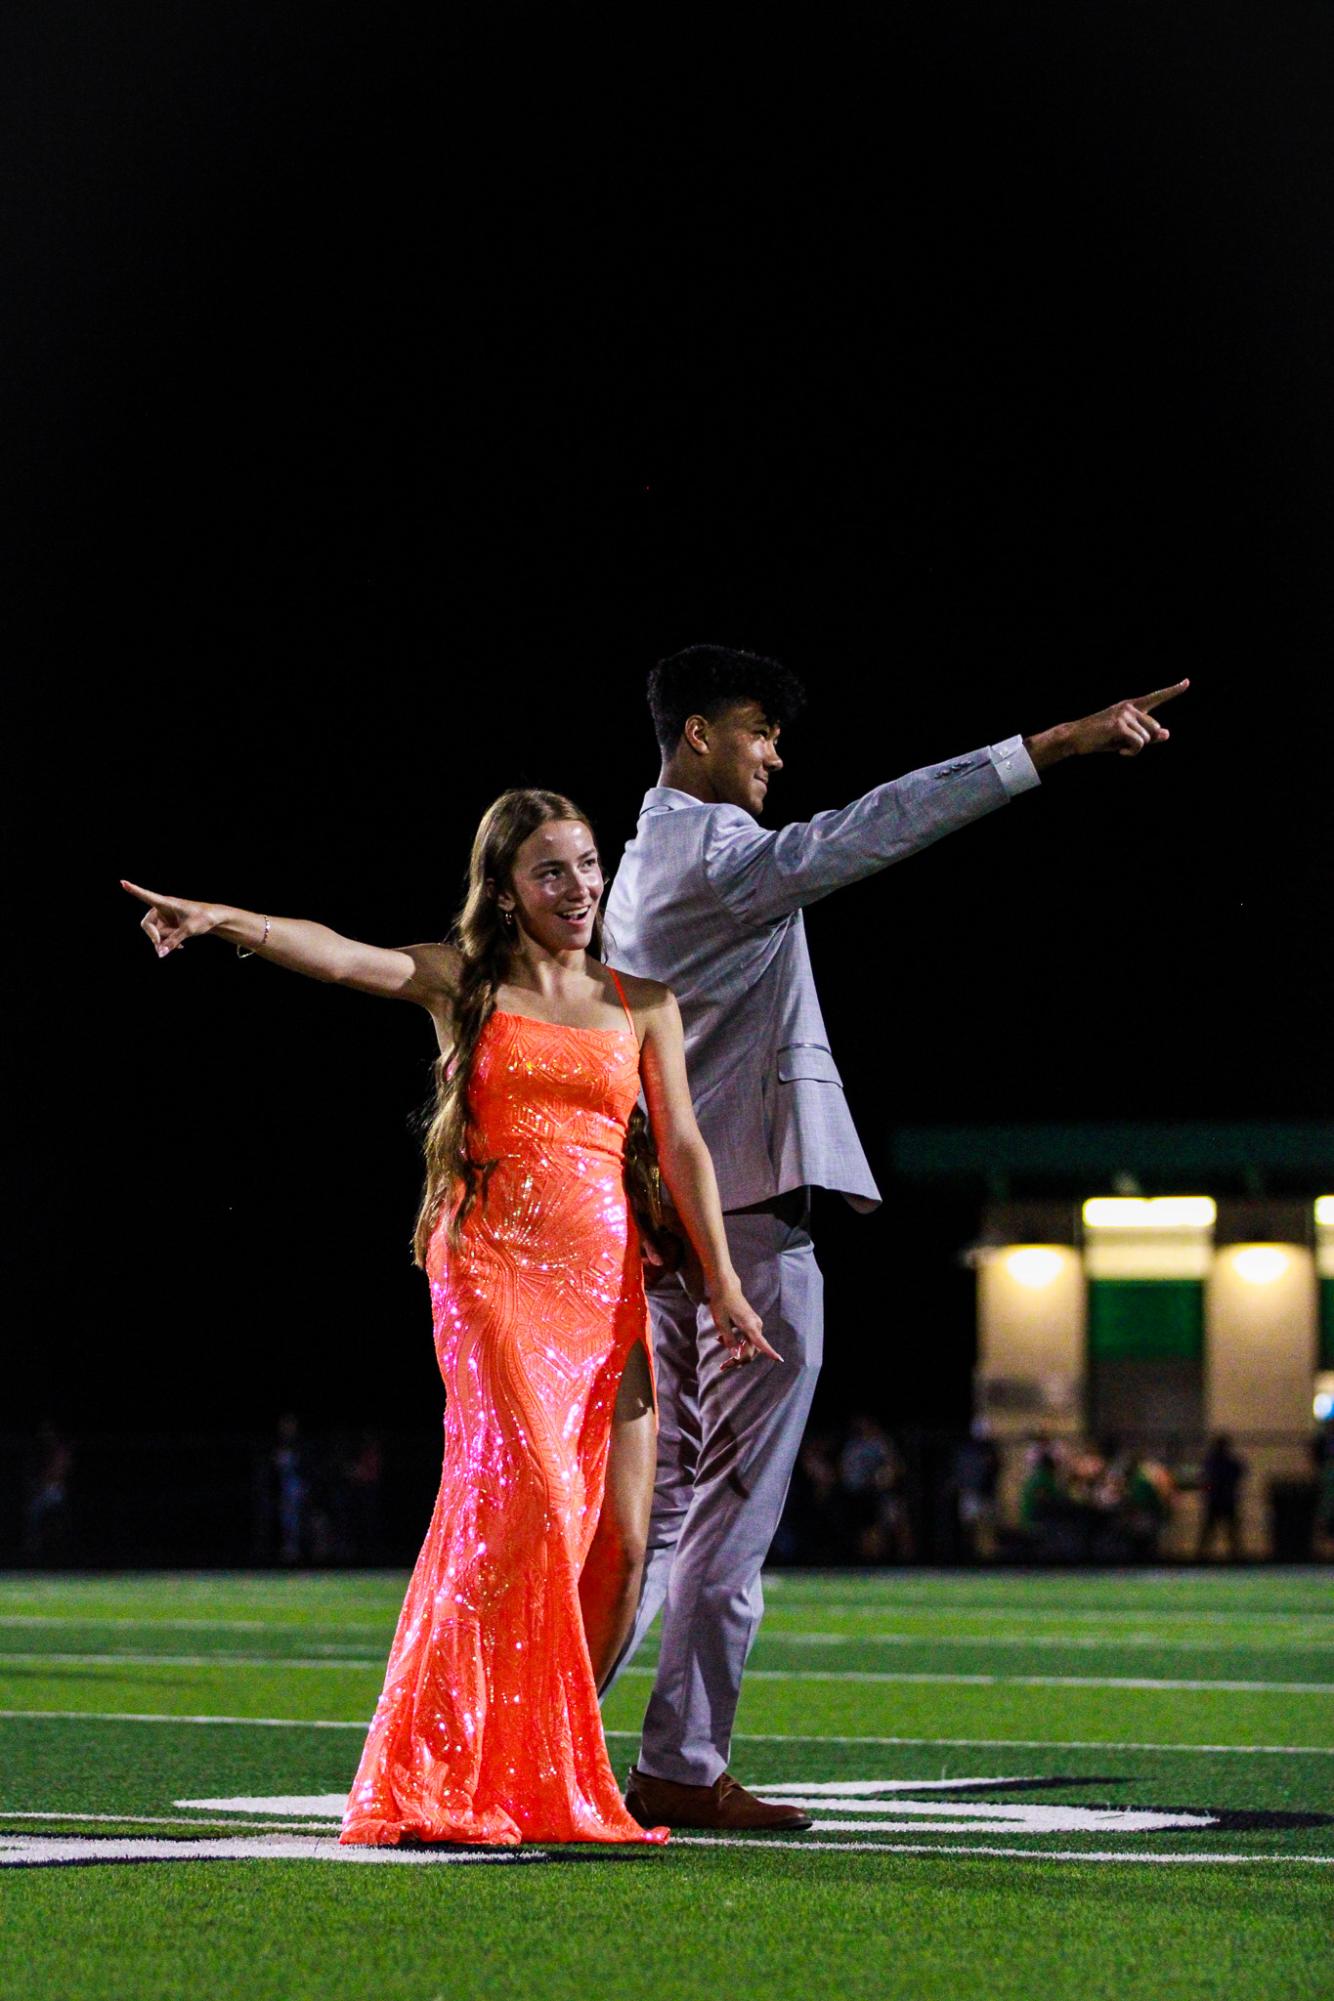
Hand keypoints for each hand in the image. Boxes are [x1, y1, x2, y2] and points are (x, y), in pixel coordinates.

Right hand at [121, 879, 222, 957]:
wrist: (215, 919)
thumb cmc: (203, 919)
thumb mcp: (188, 931)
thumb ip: (173, 942)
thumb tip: (159, 954)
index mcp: (166, 903)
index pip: (147, 896)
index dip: (134, 890)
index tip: (122, 882)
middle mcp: (162, 908)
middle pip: (147, 923)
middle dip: (153, 936)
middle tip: (160, 948)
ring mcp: (165, 917)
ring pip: (155, 932)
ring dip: (162, 941)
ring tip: (177, 946)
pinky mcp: (168, 924)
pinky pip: (161, 936)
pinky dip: (167, 942)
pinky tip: (179, 947)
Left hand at [707, 1272, 780, 1369]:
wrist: (726, 1287)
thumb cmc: (722, 1303)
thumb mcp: (721, 1323)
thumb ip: (729, 1341)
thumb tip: (736, 1357)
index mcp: (749, 1325)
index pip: (762, 1342)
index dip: (771, 1352)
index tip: (780, 1360)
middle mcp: (756, 1326)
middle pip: (751, 1350)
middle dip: (739, 1360)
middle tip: (722, 1367)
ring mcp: (755, 1324)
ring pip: (749, 1346)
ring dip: (737, 1352)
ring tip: (719, 1349)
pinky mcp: (752, 1324)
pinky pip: (747, 1339)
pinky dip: (736, 1344)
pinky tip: (720, 1339)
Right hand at [1027, 680, 1188, 768]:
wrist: (1075, 738)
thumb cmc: (1100, 738)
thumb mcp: (1125, 736)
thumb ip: (1147, 735)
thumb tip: (1167, 734)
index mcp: (1131, 706)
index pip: (1156, 697)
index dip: (1173, 690)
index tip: (1187, 682)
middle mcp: (1129, 707)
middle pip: (1154, 728)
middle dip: (1145, 742)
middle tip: (1126, 745)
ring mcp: (1124, 715)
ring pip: (1146, 738)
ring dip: (1135, 748)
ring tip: (1119, 747)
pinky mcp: (1119, 725)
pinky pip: (1138, 744)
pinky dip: (1131, 752)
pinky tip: (1119, 752)